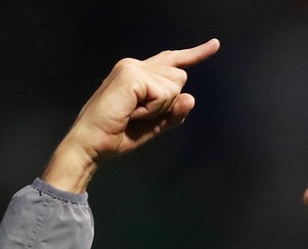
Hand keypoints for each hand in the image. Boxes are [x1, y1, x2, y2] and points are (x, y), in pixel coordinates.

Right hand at [43, 38, 220, 192]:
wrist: (92, 145)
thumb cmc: (117, 135)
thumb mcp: (154, 125)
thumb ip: (174, 113)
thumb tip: (191, 98)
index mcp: (139, 74)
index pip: (172, 60)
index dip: (195, 53)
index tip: (215, 44)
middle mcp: (135, 65)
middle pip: (180, 77)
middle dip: (168, 103)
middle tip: (139, 115)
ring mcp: (132, 67)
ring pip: (175, 86)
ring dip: (159, 108)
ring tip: (133, 114)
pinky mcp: (132, 75)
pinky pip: (164, 94)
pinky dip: (153, 110)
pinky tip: (132, 112)